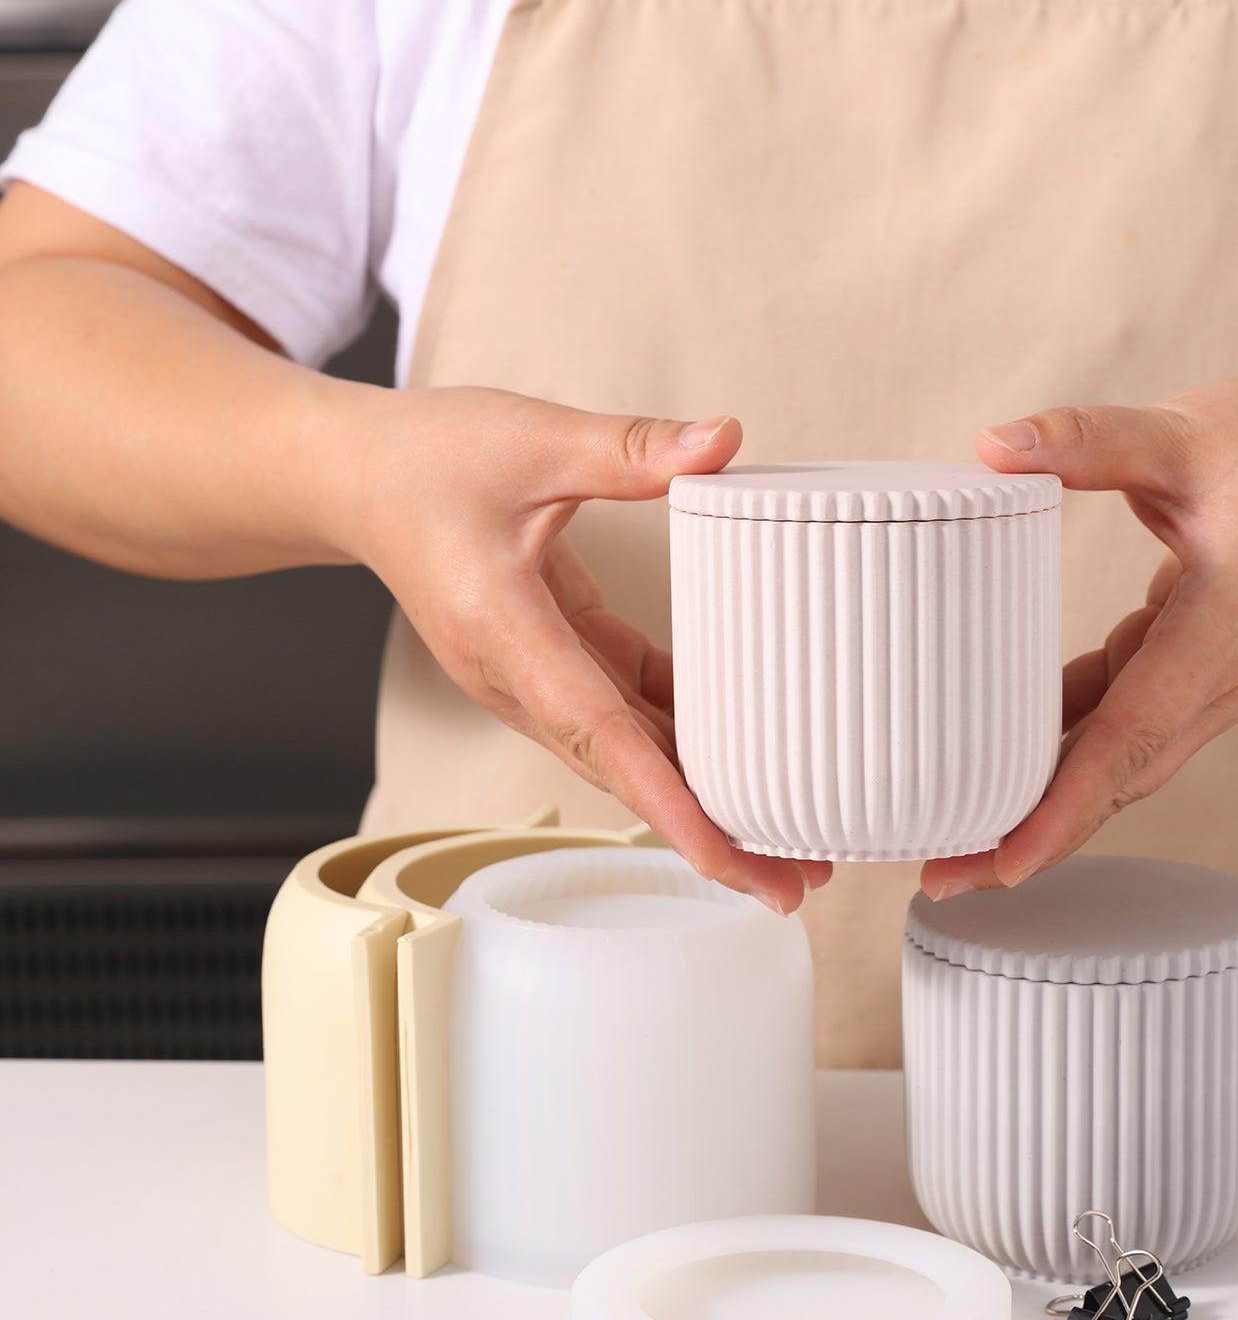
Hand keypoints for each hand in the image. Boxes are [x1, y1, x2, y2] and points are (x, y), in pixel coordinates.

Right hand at [335, 385, 826, 913]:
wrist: (357, 482)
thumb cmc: (426, 464)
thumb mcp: (532, 440)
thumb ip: (630, 448)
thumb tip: (724, 443)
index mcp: (508, 636)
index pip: (600, 736)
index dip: (669, 802)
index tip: (727, 857)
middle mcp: (520, 680)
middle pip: (628, 775)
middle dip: (710, 834)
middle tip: (798, 879)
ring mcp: (536, 681)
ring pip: (632, 755)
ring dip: (706, 797)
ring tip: (789, 834)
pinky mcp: (554, 665)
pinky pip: (627, 713)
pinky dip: (683, 737)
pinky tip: (748, 747)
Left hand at [921, 365, 1237, 898]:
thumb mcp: (1187, 435)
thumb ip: (1094, 440)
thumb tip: (996, 445)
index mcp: (1221, 637)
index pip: (1131, 738)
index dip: (1065, 807)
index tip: (1004, 863)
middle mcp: (1217, 681)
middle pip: (1115, 778)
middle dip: (1032, 834)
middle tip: (941, 875)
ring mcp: (1205, 684)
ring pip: (1114, 759)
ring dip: (1039, 799)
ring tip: (953, 835)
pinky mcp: (1187, 671)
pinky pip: (1117, 722)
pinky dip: (1060, 743)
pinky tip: (994, 749)